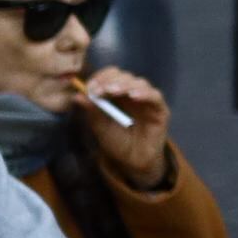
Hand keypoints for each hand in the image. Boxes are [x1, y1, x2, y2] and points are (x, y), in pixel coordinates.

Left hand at [77, 67, 172, 185]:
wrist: (132, 161)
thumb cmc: (117, 142)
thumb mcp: (100, 127)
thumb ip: (92, 111)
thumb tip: (77, 96)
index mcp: (117, 94)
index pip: (110, 76)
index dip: (100, 78)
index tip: (90, 88)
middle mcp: (132, 93)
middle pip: (124, 76)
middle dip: (110, 81)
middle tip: (100, 90)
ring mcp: (146, 100)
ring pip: (139, 83)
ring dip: (125, 84)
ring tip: (112, 91)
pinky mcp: (160, 110)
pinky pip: (155, 96)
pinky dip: (145, 93)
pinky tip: (134, 96)